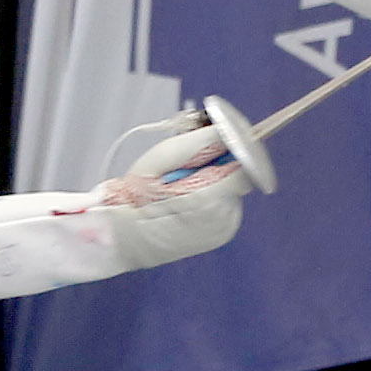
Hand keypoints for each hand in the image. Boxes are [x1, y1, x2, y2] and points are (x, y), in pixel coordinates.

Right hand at [79, 135, 248, 269]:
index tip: (218, 138)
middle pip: (238, 174)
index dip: (235, 147)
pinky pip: (227, 205)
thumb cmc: (135, 198)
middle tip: (188, 163)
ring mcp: (225, 230)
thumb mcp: (159, 159)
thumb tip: (227, 129)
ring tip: (183, 185)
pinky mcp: (222, 236)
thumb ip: (197, 143)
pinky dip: (213, 196)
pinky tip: (188, 200)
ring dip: (216, 179)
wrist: (123, 241)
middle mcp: (224, 217)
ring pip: (233, 188)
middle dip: (219, 162)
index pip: (246, 163)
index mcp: (210, 199)